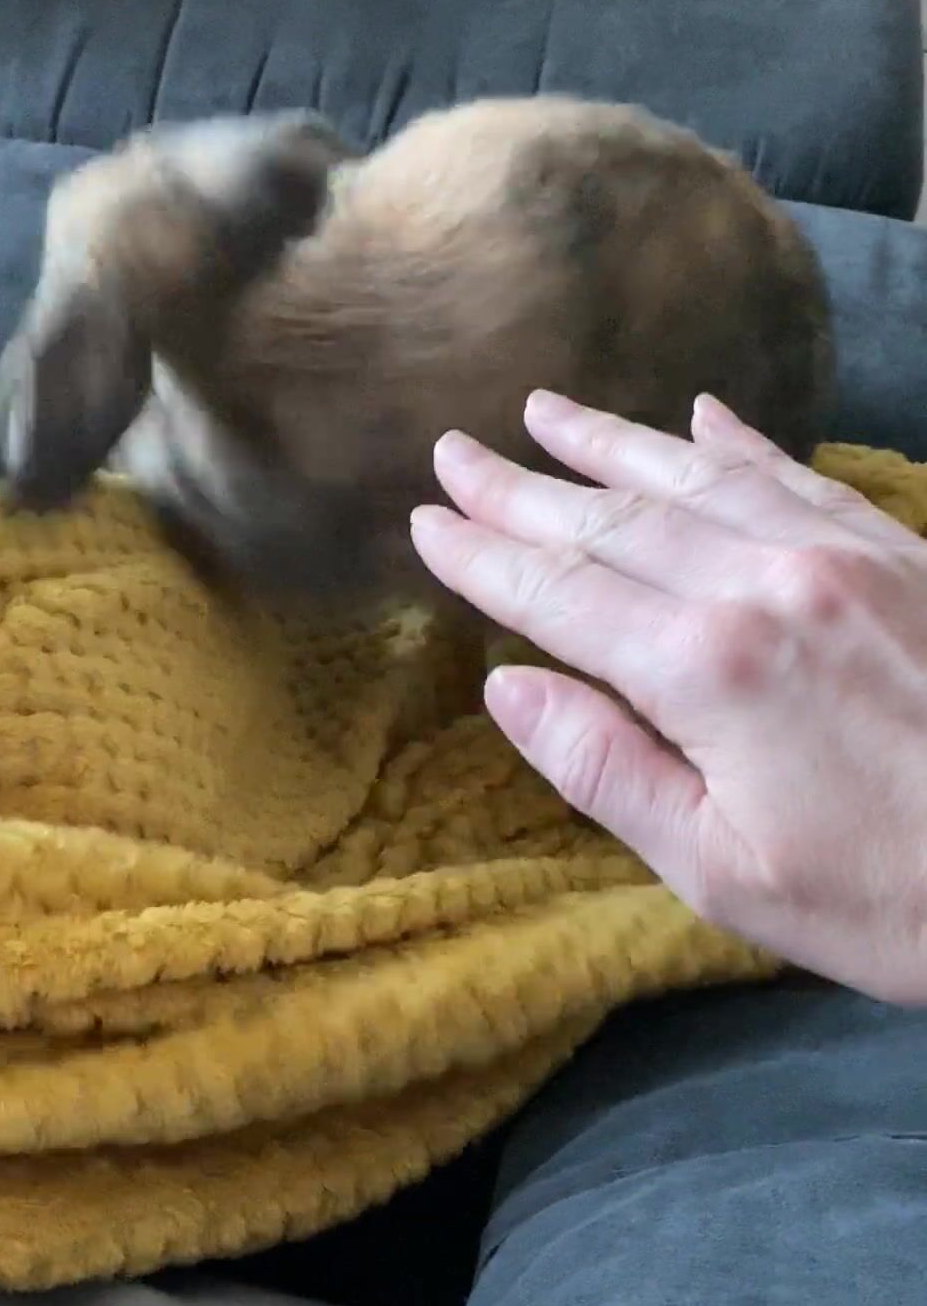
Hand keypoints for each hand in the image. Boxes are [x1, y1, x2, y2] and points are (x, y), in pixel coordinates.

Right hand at [410, 390, 926, 1003]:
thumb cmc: (888, 896)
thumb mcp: (723, 872)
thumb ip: (607, 770)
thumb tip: (508, 688)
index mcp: (705, 667)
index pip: (561, 595)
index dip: (485, 558)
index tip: (425, 521)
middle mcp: (764, 584)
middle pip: (614, 521)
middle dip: (524, 487)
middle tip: (452, 448)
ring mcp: (839, 555)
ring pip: (696, 478)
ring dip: (612, 442)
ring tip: (544, 408)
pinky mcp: (899, 552)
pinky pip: (795, 474)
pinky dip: (736, 442)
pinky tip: (700, 414)